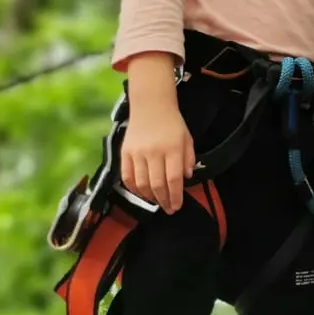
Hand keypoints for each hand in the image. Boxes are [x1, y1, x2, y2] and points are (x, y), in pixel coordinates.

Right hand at [121, 95, 194, 213]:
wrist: (151, 106)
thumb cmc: (172, 124)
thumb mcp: (187, 139)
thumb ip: (188, 159)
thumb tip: (186, 179)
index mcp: (172, 149)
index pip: (174, 179)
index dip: (175, 196)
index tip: (177, 206)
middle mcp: (154, 152)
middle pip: (157, 184)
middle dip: (163, 201)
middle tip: (168, 209)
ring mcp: (137, 153)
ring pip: (141, 183)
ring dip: (149, 197)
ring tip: (156, 202)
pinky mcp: (125, 153)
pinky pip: (127, 176)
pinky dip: (134, 189)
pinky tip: (141, 193)